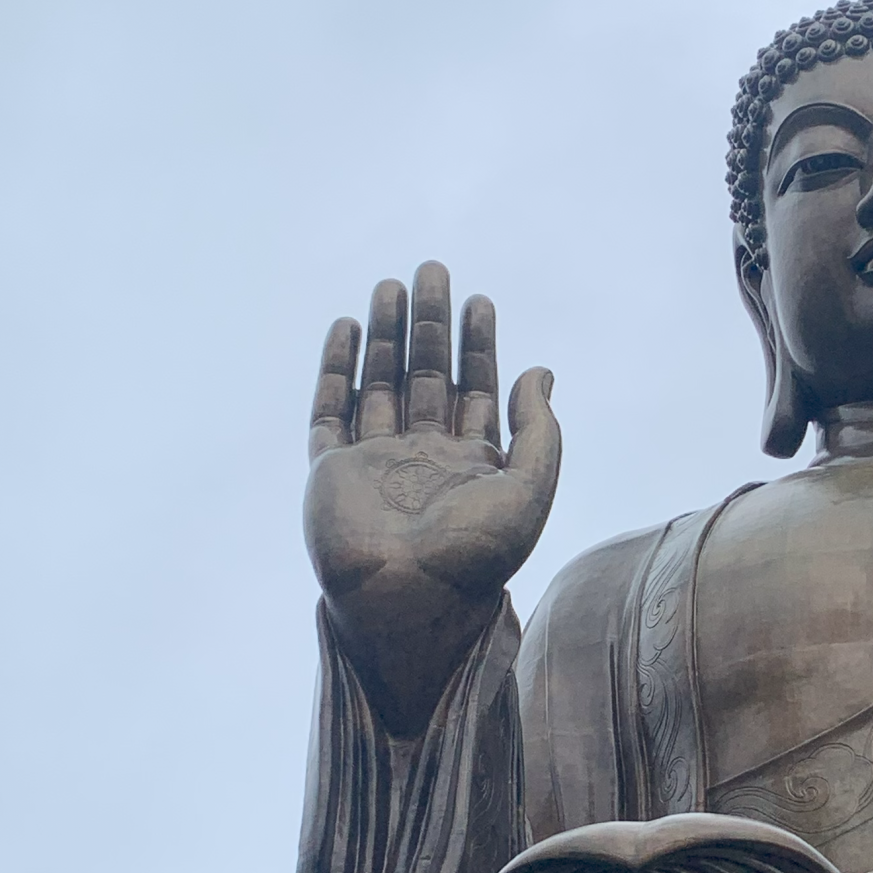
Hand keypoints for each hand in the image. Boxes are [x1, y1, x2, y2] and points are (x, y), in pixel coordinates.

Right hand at [304, 262, 560, 737]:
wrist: (410, 602)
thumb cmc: (476, 557)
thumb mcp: (530, 489)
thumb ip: (540, 430)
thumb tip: (541, 371)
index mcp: (471, 466)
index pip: (475, 390)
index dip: (479, 345)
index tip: (480, 301)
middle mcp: (422, 460)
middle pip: (426, 376)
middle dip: (430, 324)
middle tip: (434, 270)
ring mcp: (375, 464)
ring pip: (380, 384)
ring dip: (386, 335)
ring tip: (392, 285)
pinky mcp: (332, 472)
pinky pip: (331, 411)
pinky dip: (337, 369)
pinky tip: (348, 328)